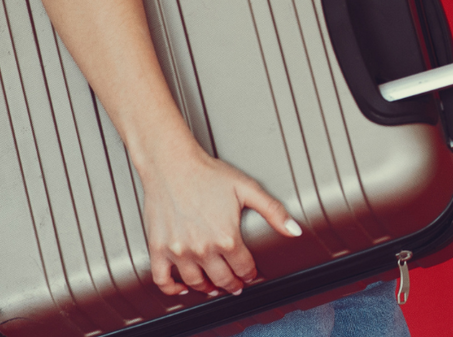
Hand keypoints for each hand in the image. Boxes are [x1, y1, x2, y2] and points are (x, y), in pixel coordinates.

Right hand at [137, 139, 302, 296]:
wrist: (172, 165)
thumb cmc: (207, 174)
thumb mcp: (247, 189)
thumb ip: (273, 211)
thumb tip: (294, 230)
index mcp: (226, 237)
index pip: (244, 268)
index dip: (250, 274)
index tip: (251, 275)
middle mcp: (202, 249)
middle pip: (222, 279)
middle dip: (233, 285)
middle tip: (236, 285)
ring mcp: (179, 251)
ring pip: (196, 283)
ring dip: (208, 289)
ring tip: (214, 288)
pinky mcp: (158, 248)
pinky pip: (162, 280)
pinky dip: (172, 289)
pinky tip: (182, 287)